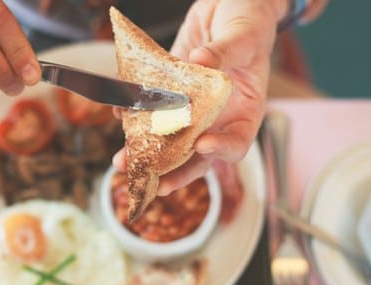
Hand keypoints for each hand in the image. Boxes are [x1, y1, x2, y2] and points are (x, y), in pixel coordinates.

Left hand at [113, 0, 286, 194]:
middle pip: (197, 154)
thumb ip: (225, 51)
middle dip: (173, 170)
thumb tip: (201, 62)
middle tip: (150, 181)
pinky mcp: (172, 91)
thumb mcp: (244, 35)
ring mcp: (193, 106)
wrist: (229, 6)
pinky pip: (154, 108)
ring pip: (170, 137)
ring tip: (122, 160)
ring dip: (146, 151)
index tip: (202, 145)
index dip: (221, 150)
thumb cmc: (250, 22)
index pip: (236, 143)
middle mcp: (218, 116)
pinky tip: (120, 114)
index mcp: (245, 110)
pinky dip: (135, 114)